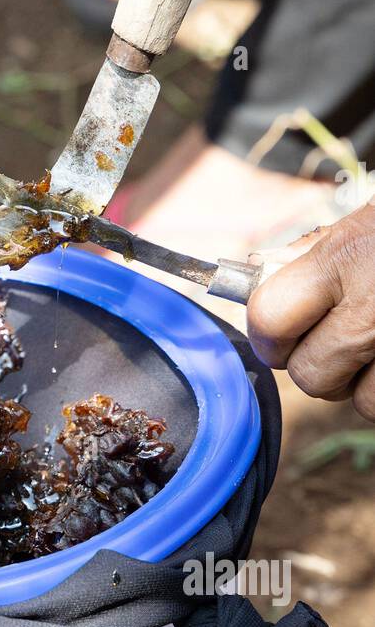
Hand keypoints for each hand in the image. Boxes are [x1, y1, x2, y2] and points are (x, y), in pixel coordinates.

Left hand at [247, 204, 374, 419]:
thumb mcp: (364, 223)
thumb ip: (315, 256)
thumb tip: (262, 288)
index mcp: (345, 259)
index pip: (269, 319)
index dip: (267, 333)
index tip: (276, 332)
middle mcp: (374, 308)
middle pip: (309, 376)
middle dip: (315, 366)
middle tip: (333, 342)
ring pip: (363, 402)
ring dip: (366, 384)